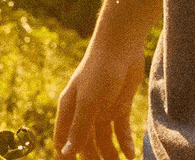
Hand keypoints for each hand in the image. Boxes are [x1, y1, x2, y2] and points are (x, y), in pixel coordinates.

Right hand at [55, 33, 146, 159]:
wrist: (120, 47)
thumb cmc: (98, 71)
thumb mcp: (88, 103)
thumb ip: (79, 129)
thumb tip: (66, 153)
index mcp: (69, 109)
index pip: (63, 139)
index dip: (66, 156)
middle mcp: (83, 111)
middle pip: (85, 142)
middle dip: (93, 158)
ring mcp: (102, 109)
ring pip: (104, 139)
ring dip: (110, 154)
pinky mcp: (119, 106)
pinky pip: (120, 130)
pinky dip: (124, 143)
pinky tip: (130, 155)